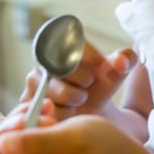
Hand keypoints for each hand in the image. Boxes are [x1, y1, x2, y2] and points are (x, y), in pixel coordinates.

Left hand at [0, 115, 140, 153]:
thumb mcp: (76, 137)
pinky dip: (20, 126)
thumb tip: (2, 145)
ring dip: (11, 129)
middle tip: (22, 117)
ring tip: (39, 111)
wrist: (118, 149)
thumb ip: (41, 142)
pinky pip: (12, 146)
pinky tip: (40, 112)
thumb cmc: (103, 145)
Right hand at [20, 41, 137, 120]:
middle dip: (83, 79)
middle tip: (90, 84)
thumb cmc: (101, 82)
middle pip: (60, 66)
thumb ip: (126, 60)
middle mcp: (41, 58)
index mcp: (61, 40)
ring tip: (81, 98)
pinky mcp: (27, 104)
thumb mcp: (118, 70)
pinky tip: (72, 112)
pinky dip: (63, 113)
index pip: (70, 40)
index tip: (104, 67)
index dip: (91, 56)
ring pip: (51, 91)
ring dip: (73, 98)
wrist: (89, 109)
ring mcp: (32, 82)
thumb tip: (120, 62)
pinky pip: (44, 109)